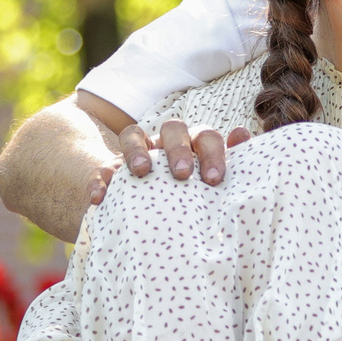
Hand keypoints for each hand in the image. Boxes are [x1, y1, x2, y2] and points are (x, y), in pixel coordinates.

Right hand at [89, 120, 251, 207]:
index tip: (214, 180)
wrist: (153, 211)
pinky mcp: (112, 169)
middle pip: (173, 129)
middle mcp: (166, 143)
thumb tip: (242, 133)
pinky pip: (103, 168)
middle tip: (183, 175)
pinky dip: (100, 180)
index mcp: (195, 145)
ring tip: (140, 173)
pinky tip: (99, 198)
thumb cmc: (193, 195)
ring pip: (134, 136)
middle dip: (178, 149)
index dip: (212, 154)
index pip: (206, 137)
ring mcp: (138, 153)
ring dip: (137, 152)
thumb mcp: (211, 182)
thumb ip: (232, 161)